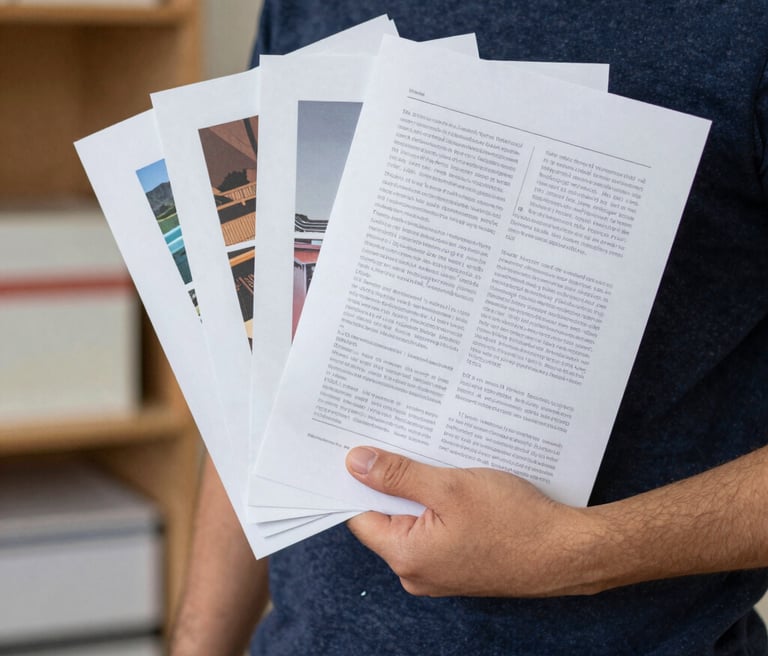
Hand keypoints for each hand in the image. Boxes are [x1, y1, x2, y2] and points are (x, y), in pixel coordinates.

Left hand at [345, 446, 603, 597]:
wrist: (567, 552)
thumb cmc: (513, 521)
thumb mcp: (450, 487)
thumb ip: (398, 475)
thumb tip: (355, 462)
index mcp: (406, 556)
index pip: (360, 515)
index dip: (358, 480)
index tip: (358, 447)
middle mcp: (416, 572)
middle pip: (386, 517)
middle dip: (391, 480)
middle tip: (396, 441)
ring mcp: (439, 571)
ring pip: (414, 520)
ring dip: (418, 489)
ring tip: (429, 456)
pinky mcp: (459, 564)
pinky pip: (435, 529)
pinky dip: (438, 504)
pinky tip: (452, 479)